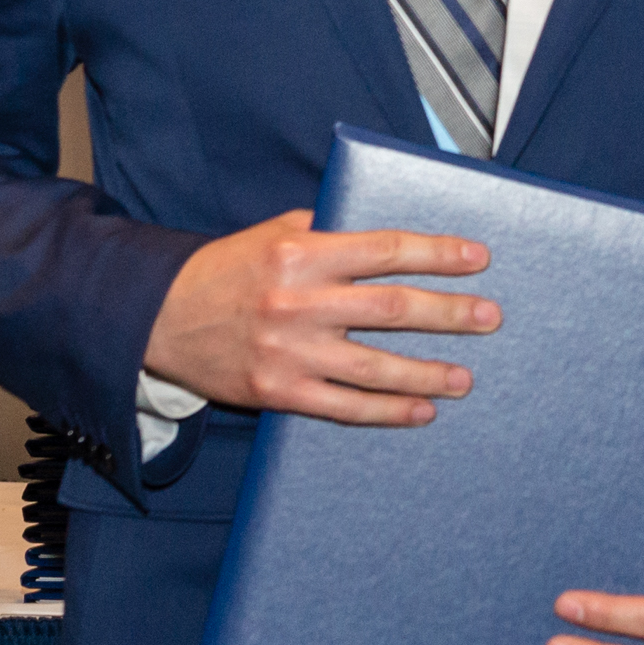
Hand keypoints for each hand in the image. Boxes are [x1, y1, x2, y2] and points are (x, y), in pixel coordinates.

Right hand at [143, 209, 499, 423]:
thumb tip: (383, 239)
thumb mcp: (273, 234)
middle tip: (489, 317)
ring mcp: (289, 352)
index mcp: (300, 255)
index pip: (385, 251)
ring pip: (375, 366)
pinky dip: (386, 411)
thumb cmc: (224, 271)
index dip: (437, 254)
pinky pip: (343, 407)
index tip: (477, 258)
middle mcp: (298, 303)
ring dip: (427, 373)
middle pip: (392, 309)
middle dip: (448, 314)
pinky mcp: (277, 392)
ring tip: (465, 377)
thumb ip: (327, 233)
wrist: (155, 319)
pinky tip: (420, 411)